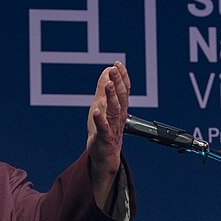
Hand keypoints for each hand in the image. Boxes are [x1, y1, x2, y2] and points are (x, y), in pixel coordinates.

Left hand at [86, 62, 130, 204]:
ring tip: (108, 85)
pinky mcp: (105, 138)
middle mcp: (118, 117)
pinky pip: (103, 128)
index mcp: (119, 108)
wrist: (104, 156)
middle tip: (114, 70)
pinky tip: (96, 111)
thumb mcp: (101, 106)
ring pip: (114, 110)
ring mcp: (113, 127)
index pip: (124, 90)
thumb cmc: (103, 130)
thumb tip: (106, 70)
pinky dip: (100, 120)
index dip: (122, 77)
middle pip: (121, 97)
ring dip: (111, 97)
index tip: (118, 64)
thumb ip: (103, 89)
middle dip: (118, 83)